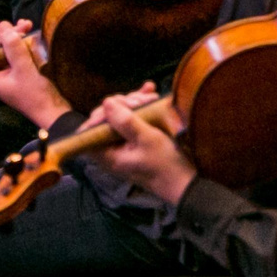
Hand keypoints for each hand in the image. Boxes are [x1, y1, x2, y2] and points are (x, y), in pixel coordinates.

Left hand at [0, 21, 69, 126]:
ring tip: (29, 25)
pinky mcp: (21, 72)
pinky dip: (24, 44)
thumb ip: (13, 47)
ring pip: (8, 49)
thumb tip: (3, 26)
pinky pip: (18, 54)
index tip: (7, 34)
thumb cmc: (36, 96)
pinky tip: (32, 34)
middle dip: (8, 35)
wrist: (55, 112)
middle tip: (23, 26)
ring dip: (17, 37)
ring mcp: (9, 74)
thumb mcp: (24, 69)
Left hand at [93, 87, 195, 202]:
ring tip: (151, 97)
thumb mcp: (146, 139)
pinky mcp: (137, 141)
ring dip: (135, 103)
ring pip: (121, 117)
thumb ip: (125, 121)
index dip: (99, 114)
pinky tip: (151, 92)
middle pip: (105, 120)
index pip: (88, 131)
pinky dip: (142, 107)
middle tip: (141, 101)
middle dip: (122, 104)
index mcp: (108, 154)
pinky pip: (134, 120)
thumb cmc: (166, 165)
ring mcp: (125, 145)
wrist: (188, 183)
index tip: (118, 104)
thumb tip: (106, 103)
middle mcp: (112, 150)